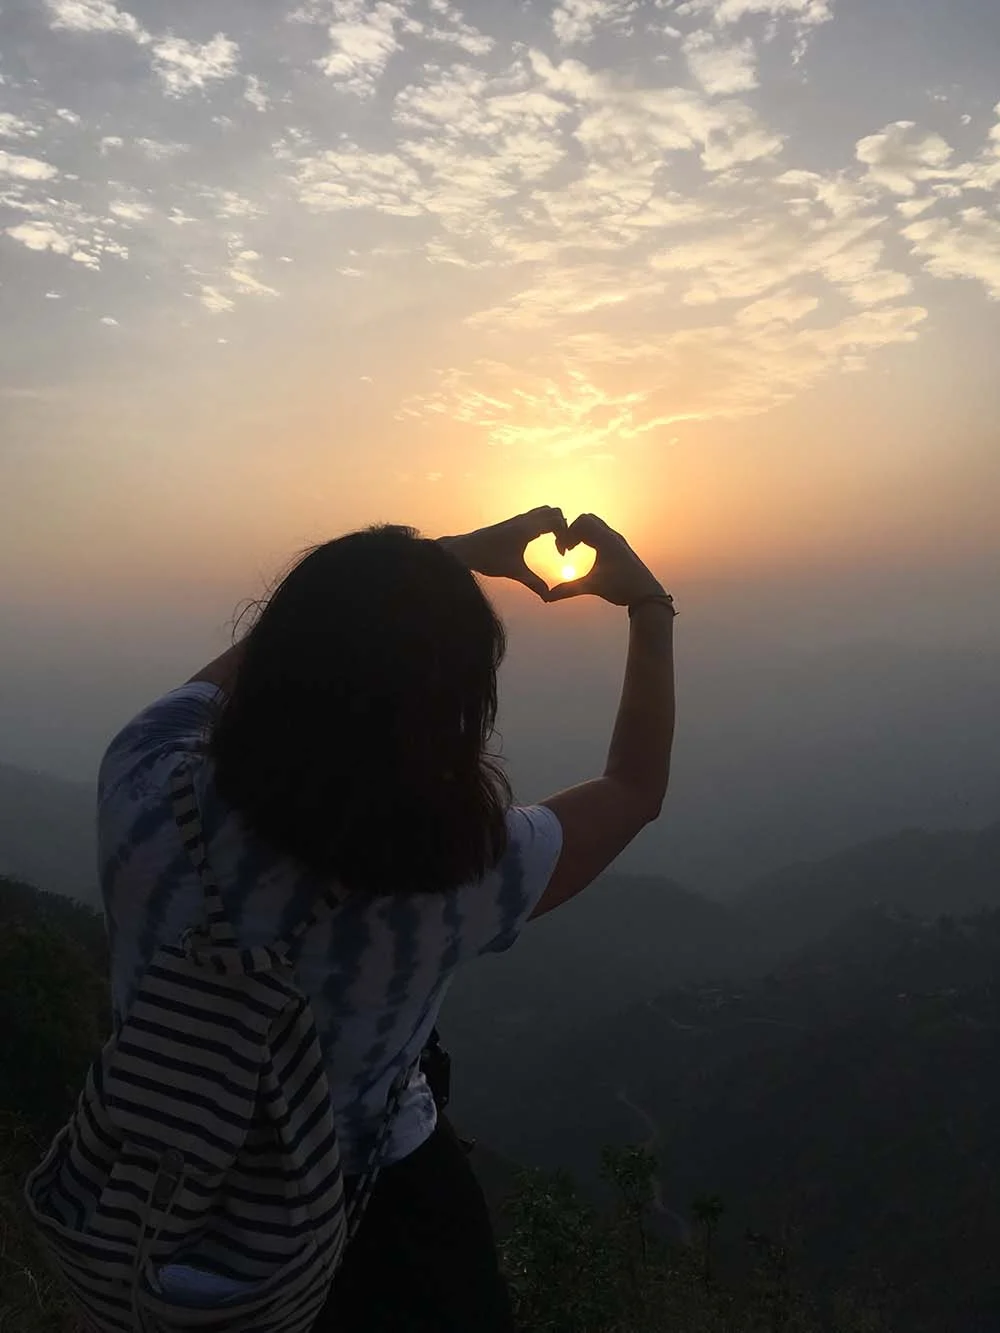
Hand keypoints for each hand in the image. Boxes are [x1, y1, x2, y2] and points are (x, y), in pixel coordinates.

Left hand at [440, 507, 568, 598]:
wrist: (465, 550)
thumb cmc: (488, 559)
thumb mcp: (514, 572)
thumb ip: (534, 583)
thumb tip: (549, 597)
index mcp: (526, 528)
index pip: (557, 521)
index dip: (565, 536)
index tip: (562, 554)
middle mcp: (523, 519)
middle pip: (554, 511)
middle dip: (563, 526)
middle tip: (561, 547)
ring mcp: (517, 519)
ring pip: (544, 511)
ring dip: (553, 523)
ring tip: (554, 543)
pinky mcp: (512, 523)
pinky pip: (534, 516)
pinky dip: (543, 523)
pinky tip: (539, 540)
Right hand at [545, 513, 664, 605]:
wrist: (647, 594)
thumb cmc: (622, 588)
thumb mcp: (592, 587)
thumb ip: (568, 590)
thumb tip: (546, 598)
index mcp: (605, 540)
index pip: (581, 522)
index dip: (568, 533)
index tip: (564, 552)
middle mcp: (612, 536)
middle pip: (587, 519)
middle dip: (573, 530)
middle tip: (568, 549)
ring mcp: (618, 540)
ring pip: (595, 525)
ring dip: (582, 533)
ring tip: (575, 550)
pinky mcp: (621, 547)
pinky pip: (602, 533)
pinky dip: (591, 537)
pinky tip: (589, 554)